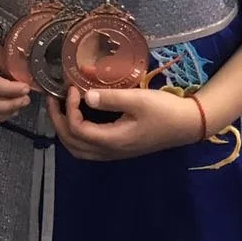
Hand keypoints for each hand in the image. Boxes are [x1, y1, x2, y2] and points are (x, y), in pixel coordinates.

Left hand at [46, 86, 199, 161]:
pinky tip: (80, 115)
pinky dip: (77, 134)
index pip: (77, 129)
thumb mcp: (138, 99)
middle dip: (58, 121)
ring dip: (66, 130)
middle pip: (72, 144)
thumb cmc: (164, 111)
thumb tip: (85, 97)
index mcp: (113, 140)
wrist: (187, 125)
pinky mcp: (119, 148)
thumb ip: (110, 98)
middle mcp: (110, 151)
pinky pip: (88, 147)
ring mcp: (114, 152)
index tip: (73, 88)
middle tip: (54, 98)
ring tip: (62, 107)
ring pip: (78, 149)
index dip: (69, 108)